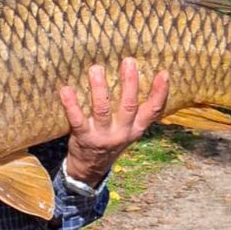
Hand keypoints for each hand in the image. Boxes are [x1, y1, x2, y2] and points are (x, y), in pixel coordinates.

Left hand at [59, 58, 168, 186]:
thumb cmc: (110, 138)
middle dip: (129, 83)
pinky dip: (71, 104)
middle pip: (128, 106)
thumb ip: (134, 110)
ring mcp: (102, 136)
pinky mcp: (83, 137)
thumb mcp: (128, 129)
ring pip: (102, 110)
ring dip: (99, 89)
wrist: (90, 168)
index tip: (164, 74)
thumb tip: (137, 75)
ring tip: (96, 69)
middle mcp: (121, 132)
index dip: (159, 93)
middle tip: (128, 61)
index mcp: (135, 129)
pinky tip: (66, 90)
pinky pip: (77, 119)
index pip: (152, 111)